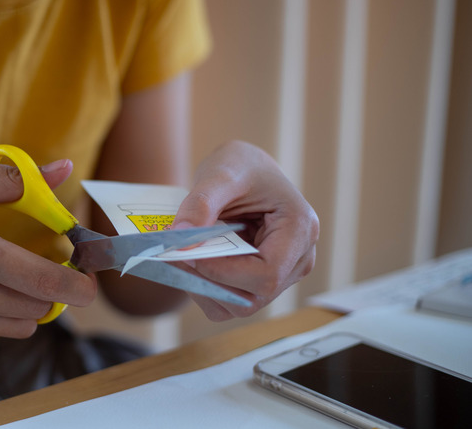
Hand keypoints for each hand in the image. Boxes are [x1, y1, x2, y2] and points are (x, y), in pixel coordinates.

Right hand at [0, 159, 95, 342]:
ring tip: (9, 277)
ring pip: (13, 325)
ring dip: (24, 304)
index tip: (91, 286)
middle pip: (33, 308)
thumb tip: (61, 170)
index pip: (39, 280)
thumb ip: (13, 179)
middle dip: (49, 292)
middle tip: (47, 270)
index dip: (75, 287)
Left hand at [173, 140, 318, 319]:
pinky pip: (229, 303)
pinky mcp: (258, 283)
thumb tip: (181, 238)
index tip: (188, 255)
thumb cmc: (241, 167)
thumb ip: (201, 203)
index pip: (267, 274)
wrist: (243, 171)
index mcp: (300, 230)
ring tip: (179, 257)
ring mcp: (281, 276)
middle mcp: (298, 259)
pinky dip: (204, 290)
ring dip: (203, 288)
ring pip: (239, 306)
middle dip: (209, 281)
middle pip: (254, 296)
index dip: (225, 272)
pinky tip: (191, 264)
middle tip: (173, 256)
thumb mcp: (221, 173)